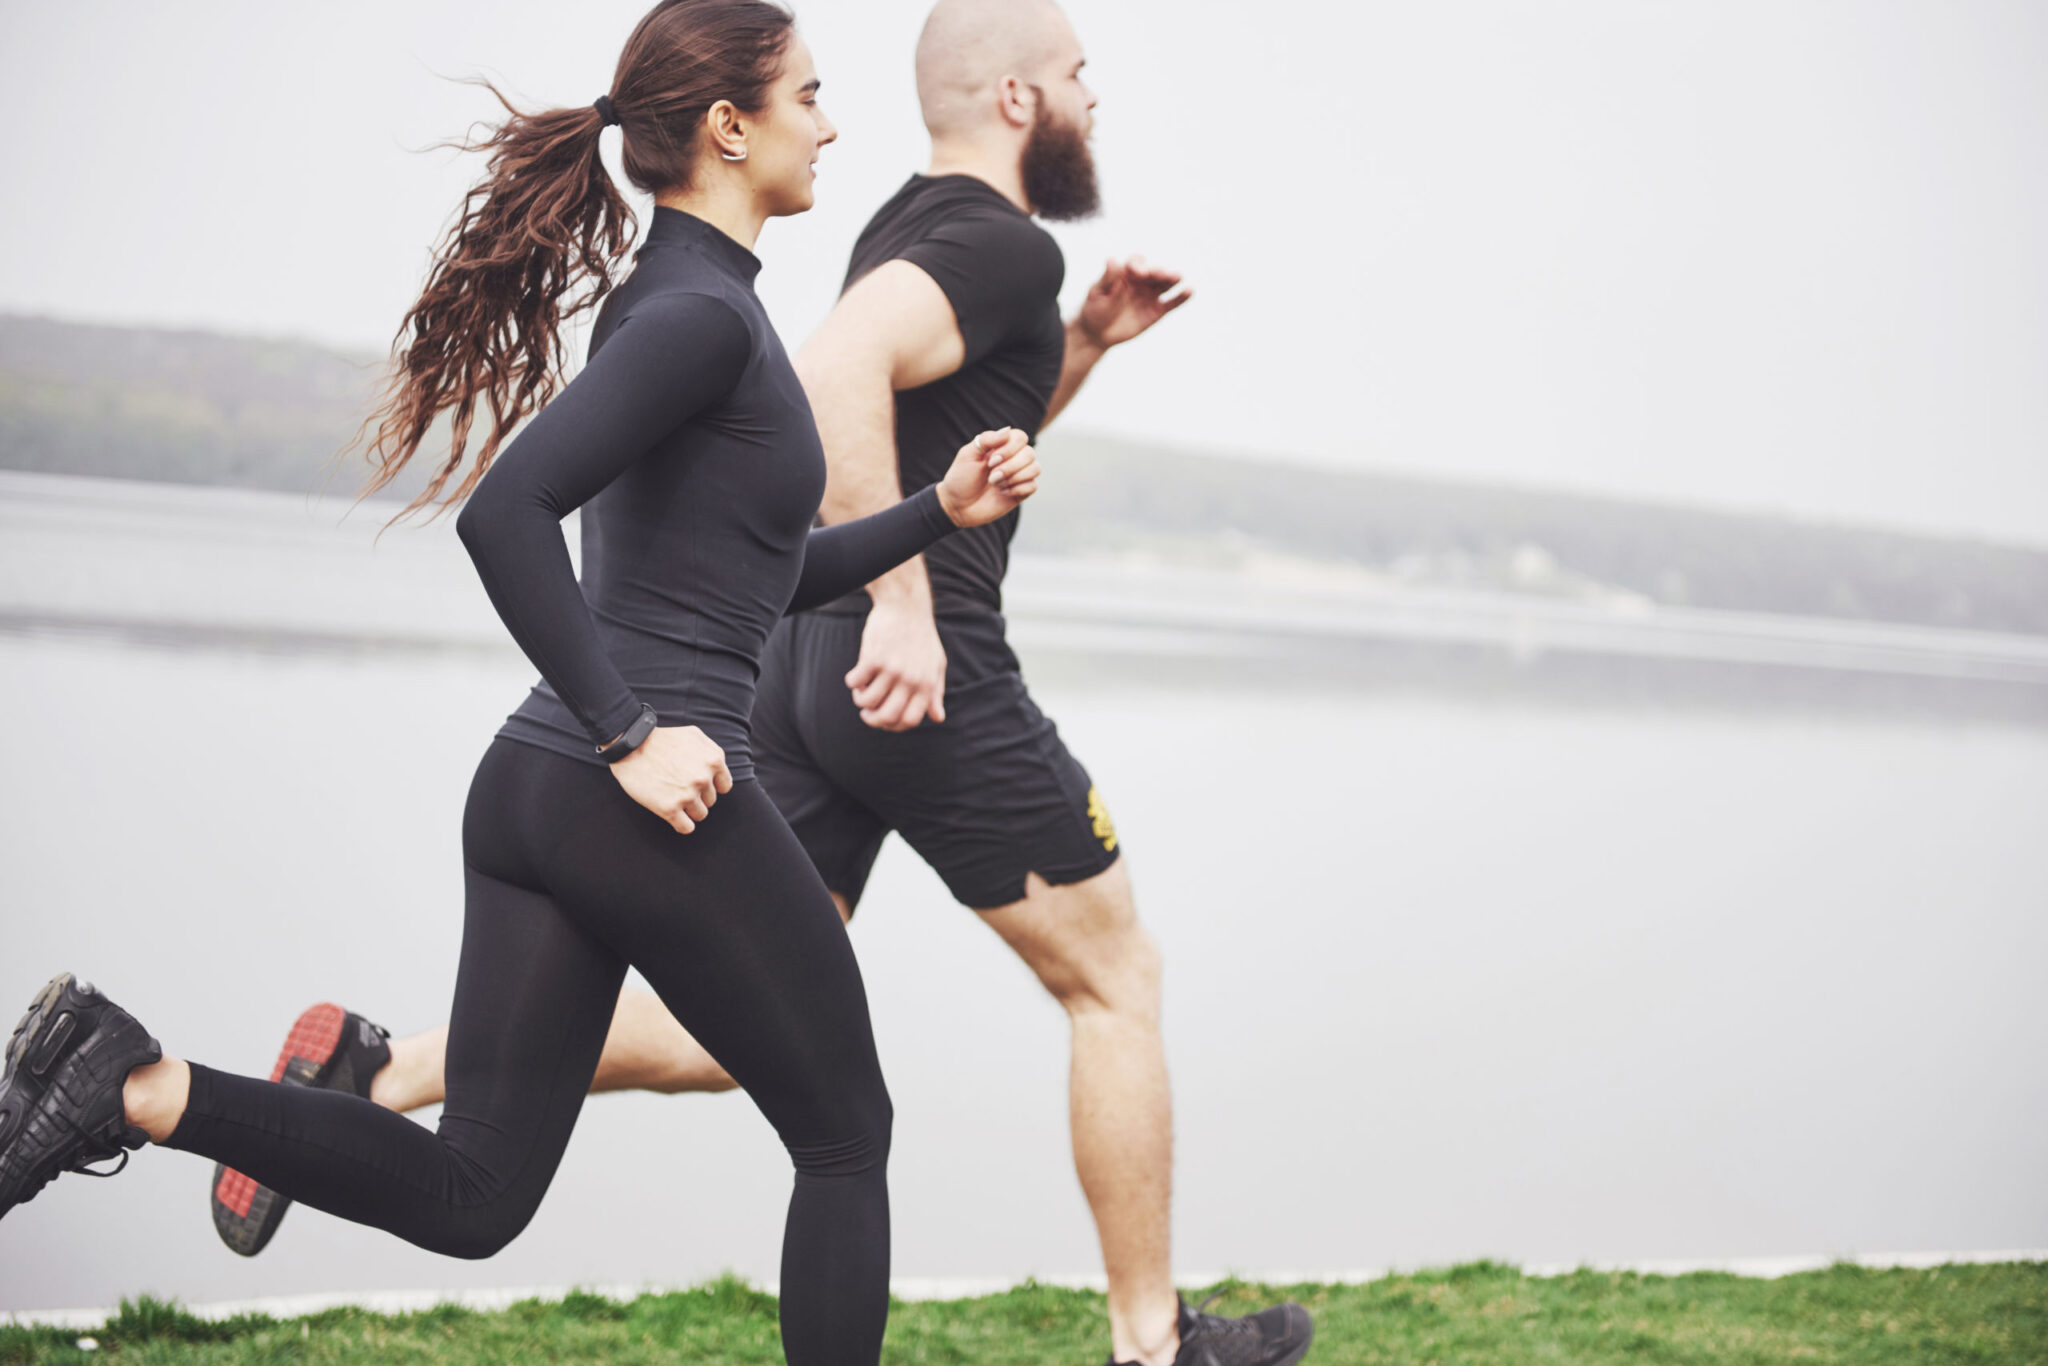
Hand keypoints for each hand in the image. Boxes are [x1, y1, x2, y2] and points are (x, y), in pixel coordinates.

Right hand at [609, 725, 732, 833]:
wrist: (630, 747)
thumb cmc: (662, 740)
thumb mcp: (694, 735)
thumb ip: (711, 752)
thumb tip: (719, 771)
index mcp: (713, 760)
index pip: (724, 787)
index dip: (711, 786)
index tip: (698, 784)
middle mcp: (703, 779)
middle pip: (710, 801)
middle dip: (697, 796)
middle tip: (679, 787)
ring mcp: (687, 795)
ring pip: (700, 815)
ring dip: (689, 810)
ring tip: (674, 798)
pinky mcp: (669, 808)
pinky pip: (686, 828)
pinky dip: (681, 824)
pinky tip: (672, 814)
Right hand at [845, 596, 947, 729]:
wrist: (906, 606)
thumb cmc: (922, 636)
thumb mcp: (936, 664)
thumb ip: (936, 692)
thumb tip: (938, 718)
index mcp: (927, 684)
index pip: (909, 720)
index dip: (894, 726)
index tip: (884, 719)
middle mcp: (910, 680)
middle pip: (886, 716)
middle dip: (872, 719)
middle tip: (867, 712)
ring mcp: (892, 669)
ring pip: (867, 701)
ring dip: (860, 700)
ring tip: (861, 691)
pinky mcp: (874, 657)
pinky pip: (855, 682)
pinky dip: (852, 682)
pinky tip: (856, 675)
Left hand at [936, 428, 1040, 528]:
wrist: (958, 506)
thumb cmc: (961, 478)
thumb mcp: (968, 454)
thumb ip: (987, 440)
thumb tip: (1007, 430)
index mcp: (1001, 446)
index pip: (1021, 437)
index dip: (1009, 449)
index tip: (990, 461)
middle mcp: (1013, 458)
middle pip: (1030, 453)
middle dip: (1010, 467)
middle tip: (991, 476)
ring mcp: (1019, 475)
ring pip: (1035, 468)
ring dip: (1014, 477)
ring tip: (996, 484)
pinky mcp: (1022, 492)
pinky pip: (1033, 486)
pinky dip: (1017, 489)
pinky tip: (1002, 493)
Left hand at [1075, 255, 1191, 349]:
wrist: (1097, 333)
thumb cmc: (1095, 308)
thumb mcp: (1097, 293)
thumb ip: (1107, 278)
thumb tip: (1112, 259)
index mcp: (1126, 272)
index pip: (1136, 262)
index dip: (1138, 265)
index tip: (1136, 272)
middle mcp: (1141, 280)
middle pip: (1154, 271)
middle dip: (1157, 271)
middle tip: (1159, 274)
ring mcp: (1151, 294)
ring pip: (1165, 284)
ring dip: (1171, 278)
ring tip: (1177, 276)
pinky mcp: (1157, 311)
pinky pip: (1172, 302)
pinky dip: (1181, 297)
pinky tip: (1190, 290)